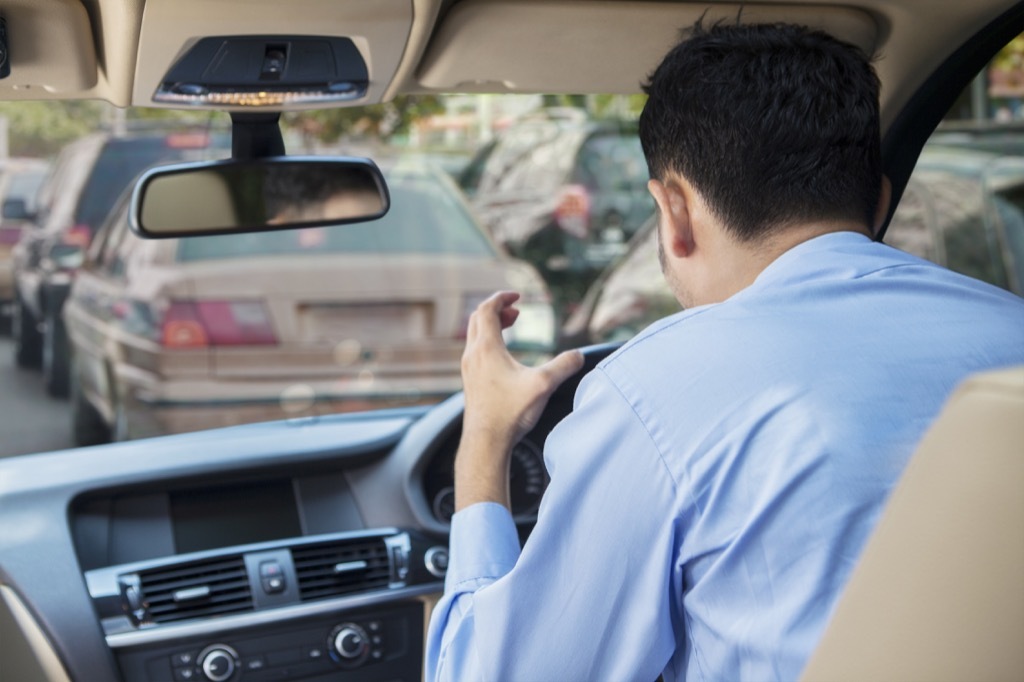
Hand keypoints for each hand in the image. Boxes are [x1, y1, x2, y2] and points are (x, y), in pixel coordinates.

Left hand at [455, 291, 583, 511]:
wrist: (485, 442)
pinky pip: (475, 351)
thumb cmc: (509, 413)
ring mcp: (468, 369)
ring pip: (475, 335)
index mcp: (486, 348)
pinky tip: (505, 357)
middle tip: (516, 311)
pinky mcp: (470, 382)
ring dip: (492, 325)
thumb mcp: (543, 385)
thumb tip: (579, 357)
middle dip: (497, 309)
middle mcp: (472, 355)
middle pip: (477, 318)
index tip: (518, 297)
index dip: (502, 298)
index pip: (487, 309)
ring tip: (511, 327)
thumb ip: (564, 366)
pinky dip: (489, 342)